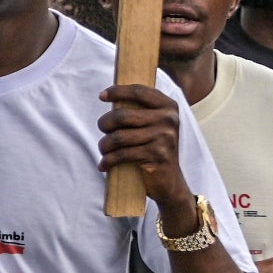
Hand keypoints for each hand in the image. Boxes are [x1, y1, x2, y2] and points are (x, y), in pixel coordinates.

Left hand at [99, 83, 197, 223]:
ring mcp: (164, 138)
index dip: (118, 91)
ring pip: (118, 137)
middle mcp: (169, 119)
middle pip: (122, 115)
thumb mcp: (154, 124)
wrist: (169, 181)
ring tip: (103, 150)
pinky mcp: (156, 156)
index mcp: (169, 107)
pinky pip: (122, 155)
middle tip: (102, 130)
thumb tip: (110, 95)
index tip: (102, 96)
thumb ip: (140, 109)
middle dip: (105, 123)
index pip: (139, 92)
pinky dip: (107, 161)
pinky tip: (103, 165)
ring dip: (103, 145)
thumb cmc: (154, 148)